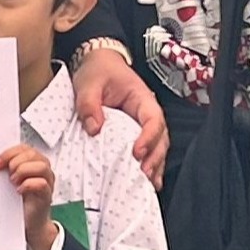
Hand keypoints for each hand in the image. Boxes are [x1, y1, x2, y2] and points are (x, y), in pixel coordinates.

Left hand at [0, 142, 59, 249]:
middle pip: (33, 154)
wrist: (28, 224)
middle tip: (7, 174)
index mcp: (32, 163)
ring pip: (41, 166)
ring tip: (13, 182)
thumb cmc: (17, 202)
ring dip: (23, 171)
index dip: (9, 153)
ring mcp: (47, 182)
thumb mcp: (8, 183)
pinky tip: (18, 191)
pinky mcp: (47, 195)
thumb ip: (5, 171)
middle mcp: (42, 170)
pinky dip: (28, 185)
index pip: (24, 148)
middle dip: (16, 161)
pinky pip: (42, 184)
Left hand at [71, 44, 167, 183]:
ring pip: (157, 147)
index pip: (153, 119)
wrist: (98, 65)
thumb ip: (89, 104)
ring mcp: (142, 124)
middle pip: (161, 137)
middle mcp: (146, 113)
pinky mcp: (135, 133)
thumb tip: (94, 128)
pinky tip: (145, 183)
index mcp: (141, 98)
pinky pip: (146, 150)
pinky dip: (148, 166)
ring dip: (155, 166)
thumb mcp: (88, 83)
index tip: (137, 152)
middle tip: (143, 174)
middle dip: (155, 157)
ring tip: (148, 185)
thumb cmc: (98, 72)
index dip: (148, 137)